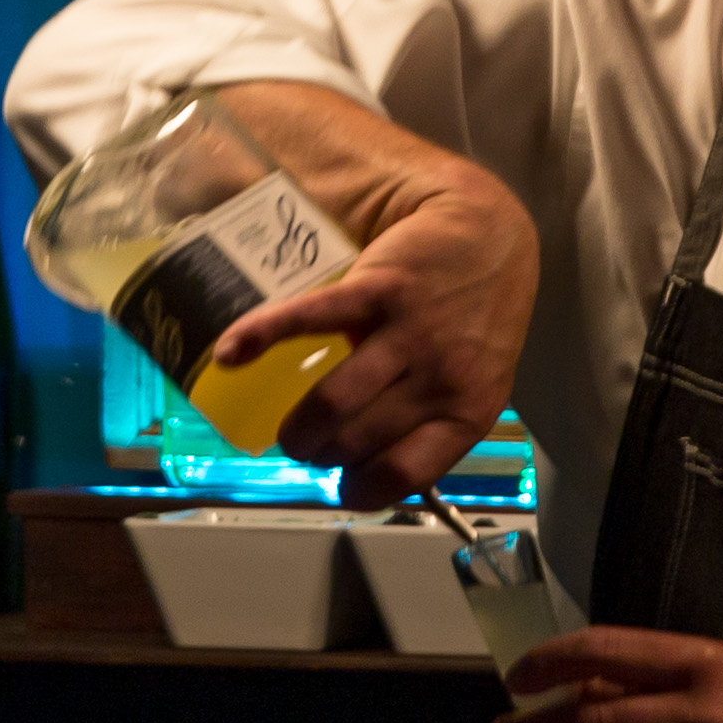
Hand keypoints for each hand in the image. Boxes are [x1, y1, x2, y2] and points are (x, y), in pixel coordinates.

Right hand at [200, 86, 539, 503]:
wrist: (489, 232)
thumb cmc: (478, 317)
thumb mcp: (479, 382)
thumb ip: (435, 422)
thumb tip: (374, 472)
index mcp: (468, 411)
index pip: (401, 475)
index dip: (360, 490)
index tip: (340, 486)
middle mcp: (440, 379)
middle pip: (355, 442)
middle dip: (319, 456)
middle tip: (307, 447)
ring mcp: (410, 334)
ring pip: (332, 402)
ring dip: (297, 427)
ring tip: (288, 430)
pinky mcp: (378, 289)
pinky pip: (309, 320)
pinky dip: (260, 337)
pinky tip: (232, 354)